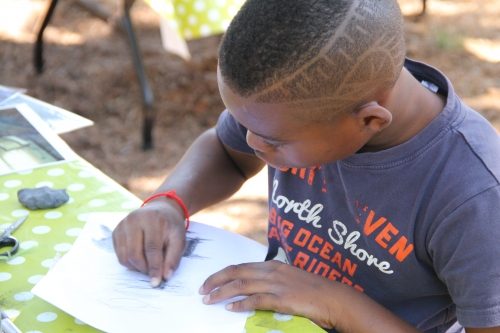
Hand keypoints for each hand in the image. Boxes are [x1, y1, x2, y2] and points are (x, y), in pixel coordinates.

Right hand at [112, 200, 186, 286]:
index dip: (154, 268)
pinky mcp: (116, 231)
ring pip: (124, 256)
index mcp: (153, 219)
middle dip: (143, 269)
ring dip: (135, 267)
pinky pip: (119, 254)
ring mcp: (123, 224)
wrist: (160, 210)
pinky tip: (140, 257)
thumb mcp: (179, 239)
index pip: (151, 249)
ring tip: (147, 265)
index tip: (156, 283)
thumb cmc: (170, 226)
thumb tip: (165, 277)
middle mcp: (134, 220)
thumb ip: (173, 258)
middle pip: (134, 254)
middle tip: (152, 273)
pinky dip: (129, 262)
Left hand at [200, 260, 422, 332]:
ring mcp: (278, 284)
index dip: (222, 274)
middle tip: (201, 290)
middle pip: (237, 272)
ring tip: (208, 300)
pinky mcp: (284, 299)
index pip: (241, 266)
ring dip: (222, 293)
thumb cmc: (315, 291)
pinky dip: (241, 304)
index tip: (209, 281)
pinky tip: (230, 309)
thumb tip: (255, 287)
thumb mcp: (291, 280)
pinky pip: (257, 300)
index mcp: (273, 266)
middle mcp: (273, 272)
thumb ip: (273, 281)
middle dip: (216, 281)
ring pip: (242, 285)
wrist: (337, 299)